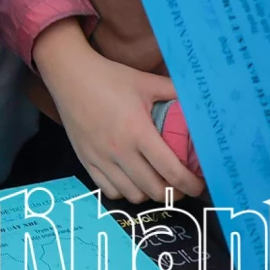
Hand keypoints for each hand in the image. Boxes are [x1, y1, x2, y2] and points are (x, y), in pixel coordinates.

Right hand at [36, 23, 202, 203]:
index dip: (191, 184)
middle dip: (175, 192)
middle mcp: (119, 150)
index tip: (200, 184)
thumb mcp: (146, 82)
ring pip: (133, 195)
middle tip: (182, 184)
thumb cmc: (109, 77)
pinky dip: (125, 191)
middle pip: (155, 190)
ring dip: (150, 194)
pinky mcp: (86, 160)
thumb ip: (175, 92)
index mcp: (138, 131)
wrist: (69, 75)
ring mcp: (100, 158)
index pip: (171, 171)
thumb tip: (200, 100)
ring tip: (158, 184)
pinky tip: (132, 181)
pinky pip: (109, 190)